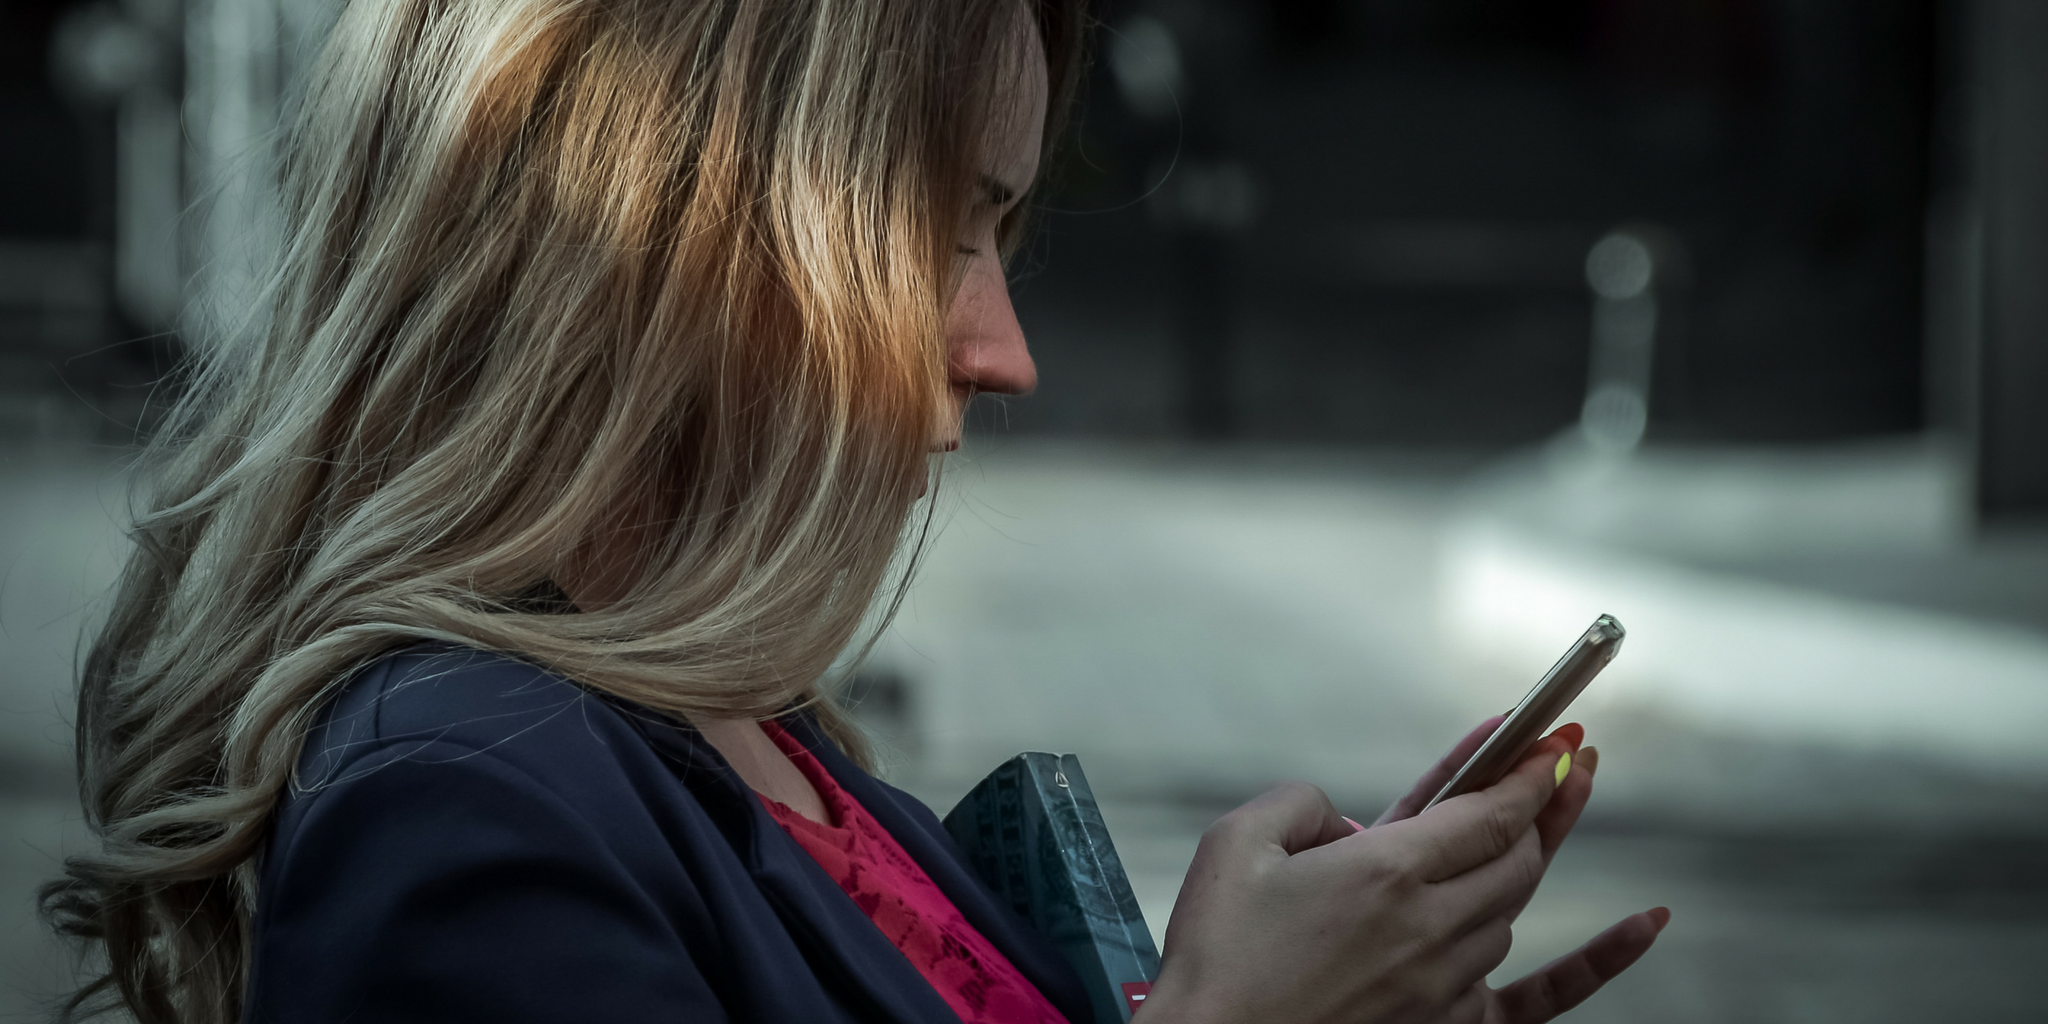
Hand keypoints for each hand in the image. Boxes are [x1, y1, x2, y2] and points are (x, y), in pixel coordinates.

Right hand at [1138, 726, 1665, 1023]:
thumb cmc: (1214, 957)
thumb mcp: (1235, 843)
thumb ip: (1301, 802)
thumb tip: (1346, 821)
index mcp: (1386, 872)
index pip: (1489, 810)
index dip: (1528, 767)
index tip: (1553, 734)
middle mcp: (1429, 926)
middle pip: (1518, 856)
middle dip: (1540, 804)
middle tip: (1555, 761)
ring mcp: (1442, 984)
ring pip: (1511, 911)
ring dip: (1517, 864)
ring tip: (1519, 825)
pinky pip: (1541, 998)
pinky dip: (1603, 960)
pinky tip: (1649, 923)